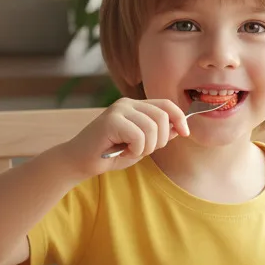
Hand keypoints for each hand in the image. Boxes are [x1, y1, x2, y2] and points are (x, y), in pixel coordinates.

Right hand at [60, 97, 189, 178]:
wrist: (79, 161)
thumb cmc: (110, 154)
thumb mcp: (140, 145)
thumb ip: (158, 135)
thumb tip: (180, 128)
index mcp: (135, 106)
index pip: (166, 104)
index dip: (180, 118)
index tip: (185, 133)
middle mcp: (127, 103)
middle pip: (162, 116)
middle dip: (161, 140)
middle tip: (143, 150)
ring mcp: (118, 110)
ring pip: (152, 128)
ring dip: (146, 147)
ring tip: (130, 151)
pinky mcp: (111, 120)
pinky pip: (139, 136)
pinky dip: (135, 150)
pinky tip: (121, 152)